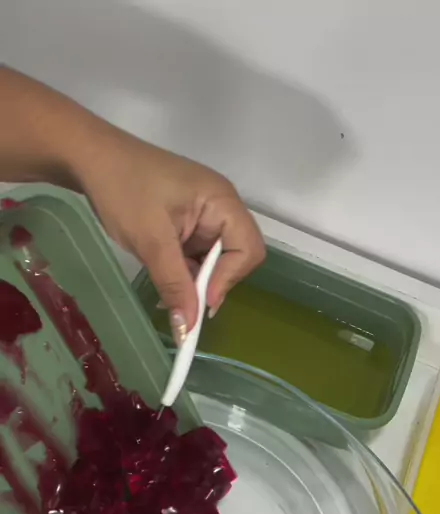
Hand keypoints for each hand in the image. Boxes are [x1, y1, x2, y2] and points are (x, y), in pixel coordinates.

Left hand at [76, 129, 264, 342]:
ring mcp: (203, 215)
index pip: (248, 249)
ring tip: (170, 296)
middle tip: (186, 303)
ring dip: (196, 281)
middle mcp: (220, 207)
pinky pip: (196, 255)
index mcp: (222, 201)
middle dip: (213, 282)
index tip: (200, 302)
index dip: (229, 278)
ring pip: (215, 261)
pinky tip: (165, 283)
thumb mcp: (150, 241)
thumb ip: (174, 284)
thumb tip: (187, 328)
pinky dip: (184, 273)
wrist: (89, 158)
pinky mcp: (186, 223)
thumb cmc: (123, 190)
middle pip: (237, 256)